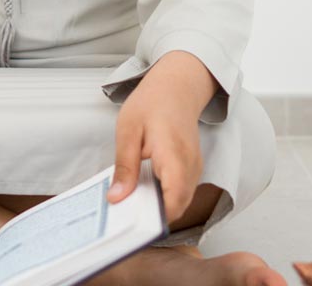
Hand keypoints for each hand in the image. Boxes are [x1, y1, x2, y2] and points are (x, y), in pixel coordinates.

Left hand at [106, 73, 203, 223]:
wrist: (175, 85)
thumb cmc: (151, 103)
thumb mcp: (128, 130)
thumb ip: (125, 167)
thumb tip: (117, 198)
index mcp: (174, 156)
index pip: (173, 201)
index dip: (155, 219)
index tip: (131, 225)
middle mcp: (190, 166)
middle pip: (177, 206)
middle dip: (152, 216)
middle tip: (124, 217)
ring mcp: (195, 167)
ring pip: (179, 200)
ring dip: (158, 206)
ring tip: (130, 203)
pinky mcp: (192, 167)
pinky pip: (180, 190)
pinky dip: (164, 195)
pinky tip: (143, 190)